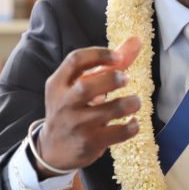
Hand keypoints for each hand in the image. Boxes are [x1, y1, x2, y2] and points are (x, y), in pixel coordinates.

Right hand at [34, 38, 143, 177]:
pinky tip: (133, 122)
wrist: (52, 148)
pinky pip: (118, 133)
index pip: (75, 61)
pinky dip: (132, 127)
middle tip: (126, 78)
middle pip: (87, 87)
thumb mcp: (78, 84)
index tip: (117, 57)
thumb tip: (136, 41)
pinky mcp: (90, 142)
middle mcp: (64, 103)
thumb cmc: (70, 108)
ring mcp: (77, 124)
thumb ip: (107, 63)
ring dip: (128, 103)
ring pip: (107, 111)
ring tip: (135, 102)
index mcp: (58, 83)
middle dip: (112, 79)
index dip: (99, 55)